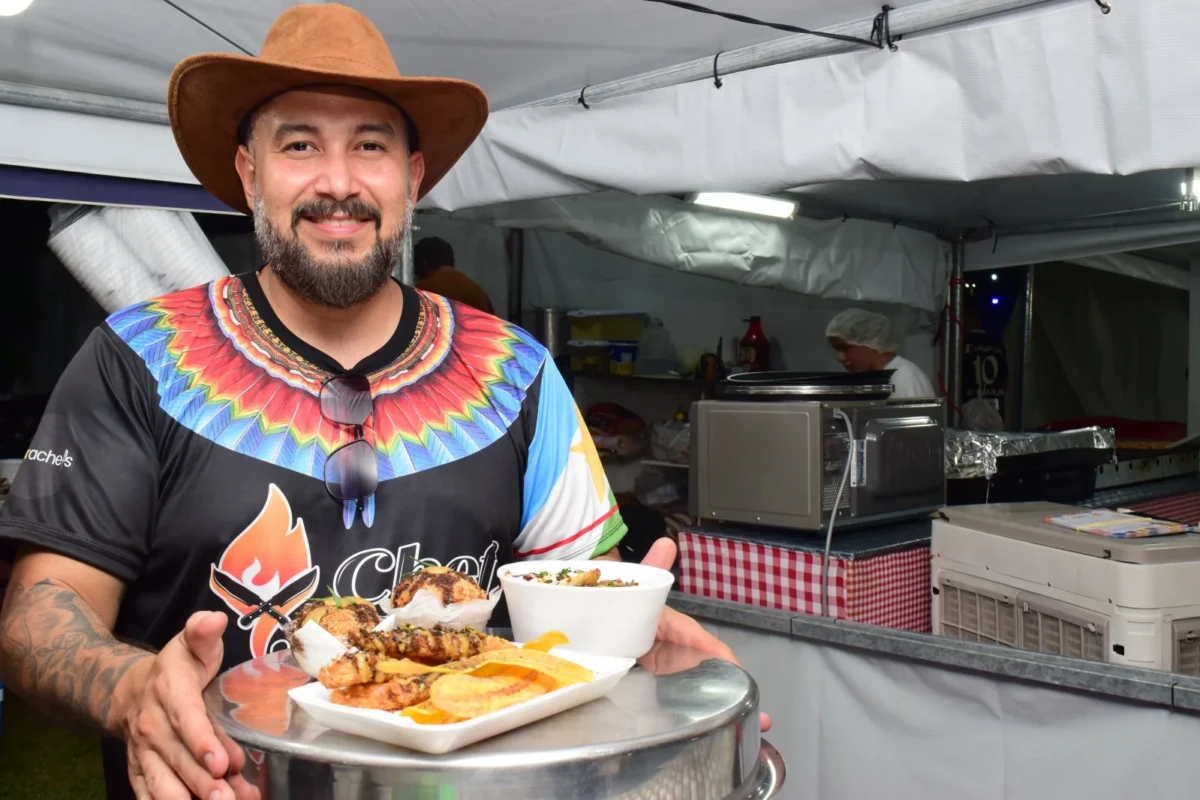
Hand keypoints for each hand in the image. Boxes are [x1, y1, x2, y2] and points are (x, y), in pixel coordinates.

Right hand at [117, 611, 258, 799]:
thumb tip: (214, 619)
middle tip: (227, 799)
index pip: (186, 720)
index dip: (203, 742)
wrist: (128, 692)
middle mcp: (152, 727)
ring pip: (163, 783)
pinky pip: (149, 794)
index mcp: (170, 693)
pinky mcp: (140, 772)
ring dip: (188, 799)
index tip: (221, 763)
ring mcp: (144, 753)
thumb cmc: (174, 668)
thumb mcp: (189, 644)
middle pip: (177, 759)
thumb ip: (202, 633)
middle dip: (202, 783)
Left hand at [641, 538, 772, 732]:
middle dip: (733, 695)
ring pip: (695, 690)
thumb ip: (650, 568)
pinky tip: (698, 734)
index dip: (723, 660)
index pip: (706, 644)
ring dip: (717, 710)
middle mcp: (675, 650)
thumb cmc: (622, 598)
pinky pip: (672, 700)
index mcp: (676, 628)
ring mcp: (665, 669)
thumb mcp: (636, 586)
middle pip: (708, 674)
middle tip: (760, 718)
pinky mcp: (651, 683)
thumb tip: (665, 543)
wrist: (594, 612)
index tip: (738, 677)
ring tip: (740, 732)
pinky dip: (687, 716)